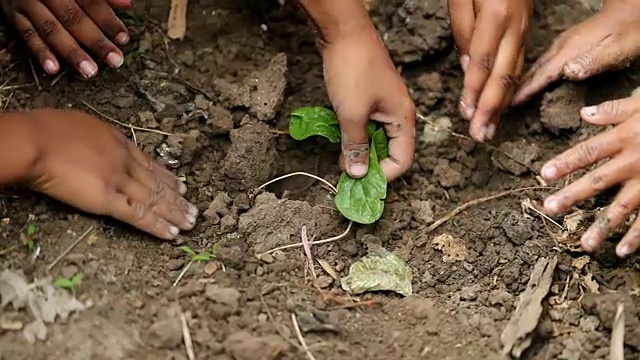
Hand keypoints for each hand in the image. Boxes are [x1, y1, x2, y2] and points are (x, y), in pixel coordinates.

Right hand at [1, 0, 131, 77]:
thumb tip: (128, 4)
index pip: (90, 1)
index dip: (108, 19)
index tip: (123, 38)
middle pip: (73, 18)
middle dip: (96, 41)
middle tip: (115, 60)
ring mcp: (28, 3)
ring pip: (51, 29)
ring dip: (71, 52)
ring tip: (90, 71)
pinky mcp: (13, 15)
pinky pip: (26, 35)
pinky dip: (40, 53)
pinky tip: (53, 69)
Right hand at [23, 109, 196, 239]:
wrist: (34, 140)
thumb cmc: (44, 129)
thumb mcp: (80, 125)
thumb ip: (96, 139)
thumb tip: (97, 145)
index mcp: (118, 140)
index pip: (148, 162)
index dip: (166, 175)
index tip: (180, 183)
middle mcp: (125, 160)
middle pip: (157, 182)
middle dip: (177, 197)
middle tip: (194, 208)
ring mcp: (119, 180)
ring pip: (154, 199)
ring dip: (175, 213)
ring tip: (191, 223)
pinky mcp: (108, 199)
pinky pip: (138, 215)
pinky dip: (157, 226)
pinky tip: (172, 234)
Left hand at [320, 24, 415, 180]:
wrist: (343, 32)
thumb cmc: (352, 71)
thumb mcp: (351, 114)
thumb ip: (356, 146)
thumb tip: (358, 174)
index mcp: (403, 118)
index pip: (403, 160)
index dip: (383, 174)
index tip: (359, 180)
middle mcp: (398, 113)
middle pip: (389, 151)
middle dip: (369, 164)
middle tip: (345, 172)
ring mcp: (384, 105)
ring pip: (375, 138)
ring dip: (359, 149)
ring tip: (340, 156)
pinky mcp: (369, 98)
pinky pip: (366, 125)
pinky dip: (354, 134)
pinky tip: (339, 136)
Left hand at [448, 0, 531, 141]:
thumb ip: (464, 31)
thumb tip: (469, 68)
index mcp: (497, 17)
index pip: (483, 64)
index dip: (473, 92)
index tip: (465, 115)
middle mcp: (515, 27)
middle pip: (503, 75)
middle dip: (490, 109)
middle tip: (481, 136)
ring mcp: (523, 29)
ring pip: (514, 72)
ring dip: (501, 104)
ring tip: (490, 129)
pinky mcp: (524, 30)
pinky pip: (518, 63)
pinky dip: (510, 87)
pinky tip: (502, 104)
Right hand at [513, 0, 639, 104]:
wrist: (633, 8)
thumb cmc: (630, 30)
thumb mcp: (617, 48)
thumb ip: (593, 61)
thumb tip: (567, 73)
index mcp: (570, 51)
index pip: (542, 75)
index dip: (525, 91)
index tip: (507, 104)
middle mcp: (561, 47)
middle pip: (533, 71)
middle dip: (516, 87)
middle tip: (499, 103)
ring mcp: (563, 44)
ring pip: (536, 66)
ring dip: (521, 81)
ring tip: (508, 95)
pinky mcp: (566, 44)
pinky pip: (543, 62)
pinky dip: (532, 73)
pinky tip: (528, 79)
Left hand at [540, 95, 639, 256]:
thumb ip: (615, 110)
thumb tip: (583, 113)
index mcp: (626, 137)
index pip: (588, 151)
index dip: (565, 162)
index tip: (543, 175)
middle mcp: (635, 161)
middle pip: (598, 181)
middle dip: (573, 195)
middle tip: (549, 208)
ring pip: (623, 207)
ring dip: (603, 227)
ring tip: (585, 245)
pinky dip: (637, 237)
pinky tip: (622, 251)